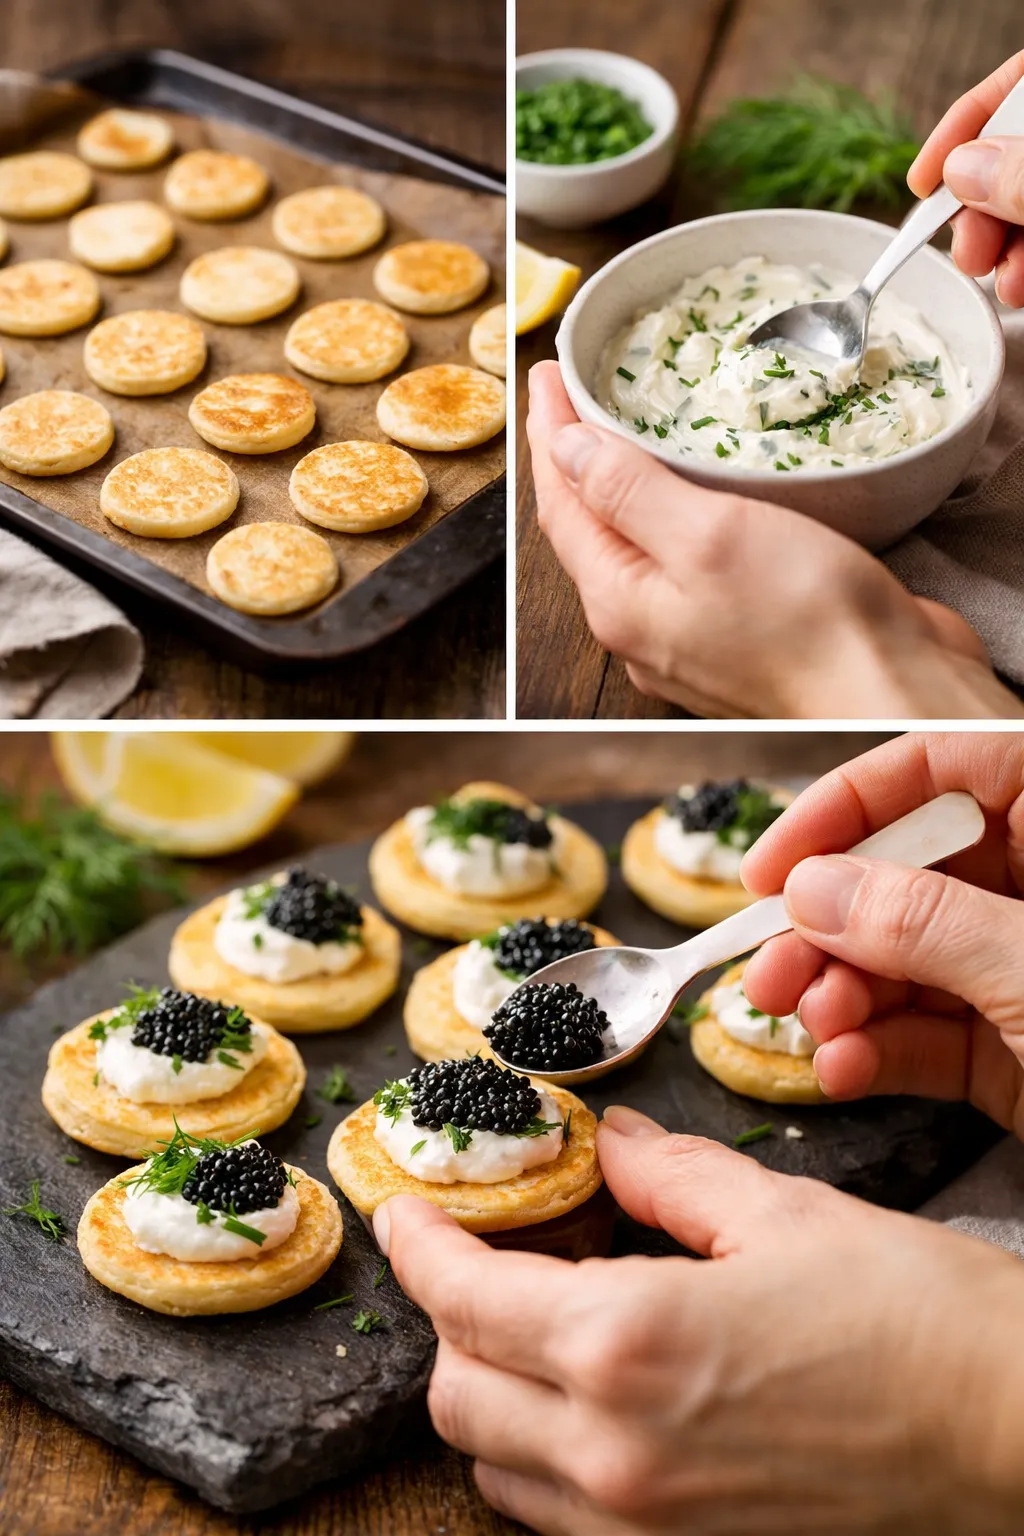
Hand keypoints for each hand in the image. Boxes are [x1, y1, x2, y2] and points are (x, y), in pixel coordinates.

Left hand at [375, 1108, 1023, 1534]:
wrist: (1008, 1427)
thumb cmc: (907, 1314)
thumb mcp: (777, 1213)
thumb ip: (666, 1176)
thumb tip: (605, 1145)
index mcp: (628, 1345)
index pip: (464, 1300)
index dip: (421, 1247)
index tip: (409, 1213)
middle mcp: (616, 1453)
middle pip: (455, 1395)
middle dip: (450, 1318)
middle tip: (489, 1255)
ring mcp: (646, 1529)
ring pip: (496, 1469)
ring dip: (493, 1390)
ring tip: (544, 1324)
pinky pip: (561, 1519)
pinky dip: (545, 1456)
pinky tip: (598, 1397)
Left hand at [526, 362, 1019, 718]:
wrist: (894, 694)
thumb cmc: (808, 624)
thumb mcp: (706, 536)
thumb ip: (628, 491)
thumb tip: (567, 449)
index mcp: (620, 601)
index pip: (562, 504)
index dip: (551, 434)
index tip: (546, 375)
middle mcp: (643, 627)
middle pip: (590, 528)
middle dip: (577, 460)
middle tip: (576, 394)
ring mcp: (688, 636)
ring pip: (639, 548)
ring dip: (626, 488)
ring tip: (625, 434)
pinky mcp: (739, 634)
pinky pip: (688, 565)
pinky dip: (678, 519)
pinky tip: (698, 497)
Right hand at [741, 732, 1023, 1128]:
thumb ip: (925, 922)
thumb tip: (814, 891)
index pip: (940, 767)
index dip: (850, 802)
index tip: (774, 863)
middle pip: (903, 875)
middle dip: (826, 926)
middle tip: (771, 968)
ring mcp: (1017, 974)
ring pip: (901, 962)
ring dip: (838, 995)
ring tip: (808, 1025)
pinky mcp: (1011, 1054)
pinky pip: (925, 1038)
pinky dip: (874, 1054)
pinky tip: (843, 1071)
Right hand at [908, 49, 1023, 304]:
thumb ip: (1021, 174)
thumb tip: (960, 173)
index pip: (1007, 88)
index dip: (958, 132)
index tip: (921, 184)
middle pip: (1010, 152)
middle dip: (978, 209)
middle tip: (967, 253)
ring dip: (1001, 247)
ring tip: (996, 283)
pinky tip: (1015, 285)